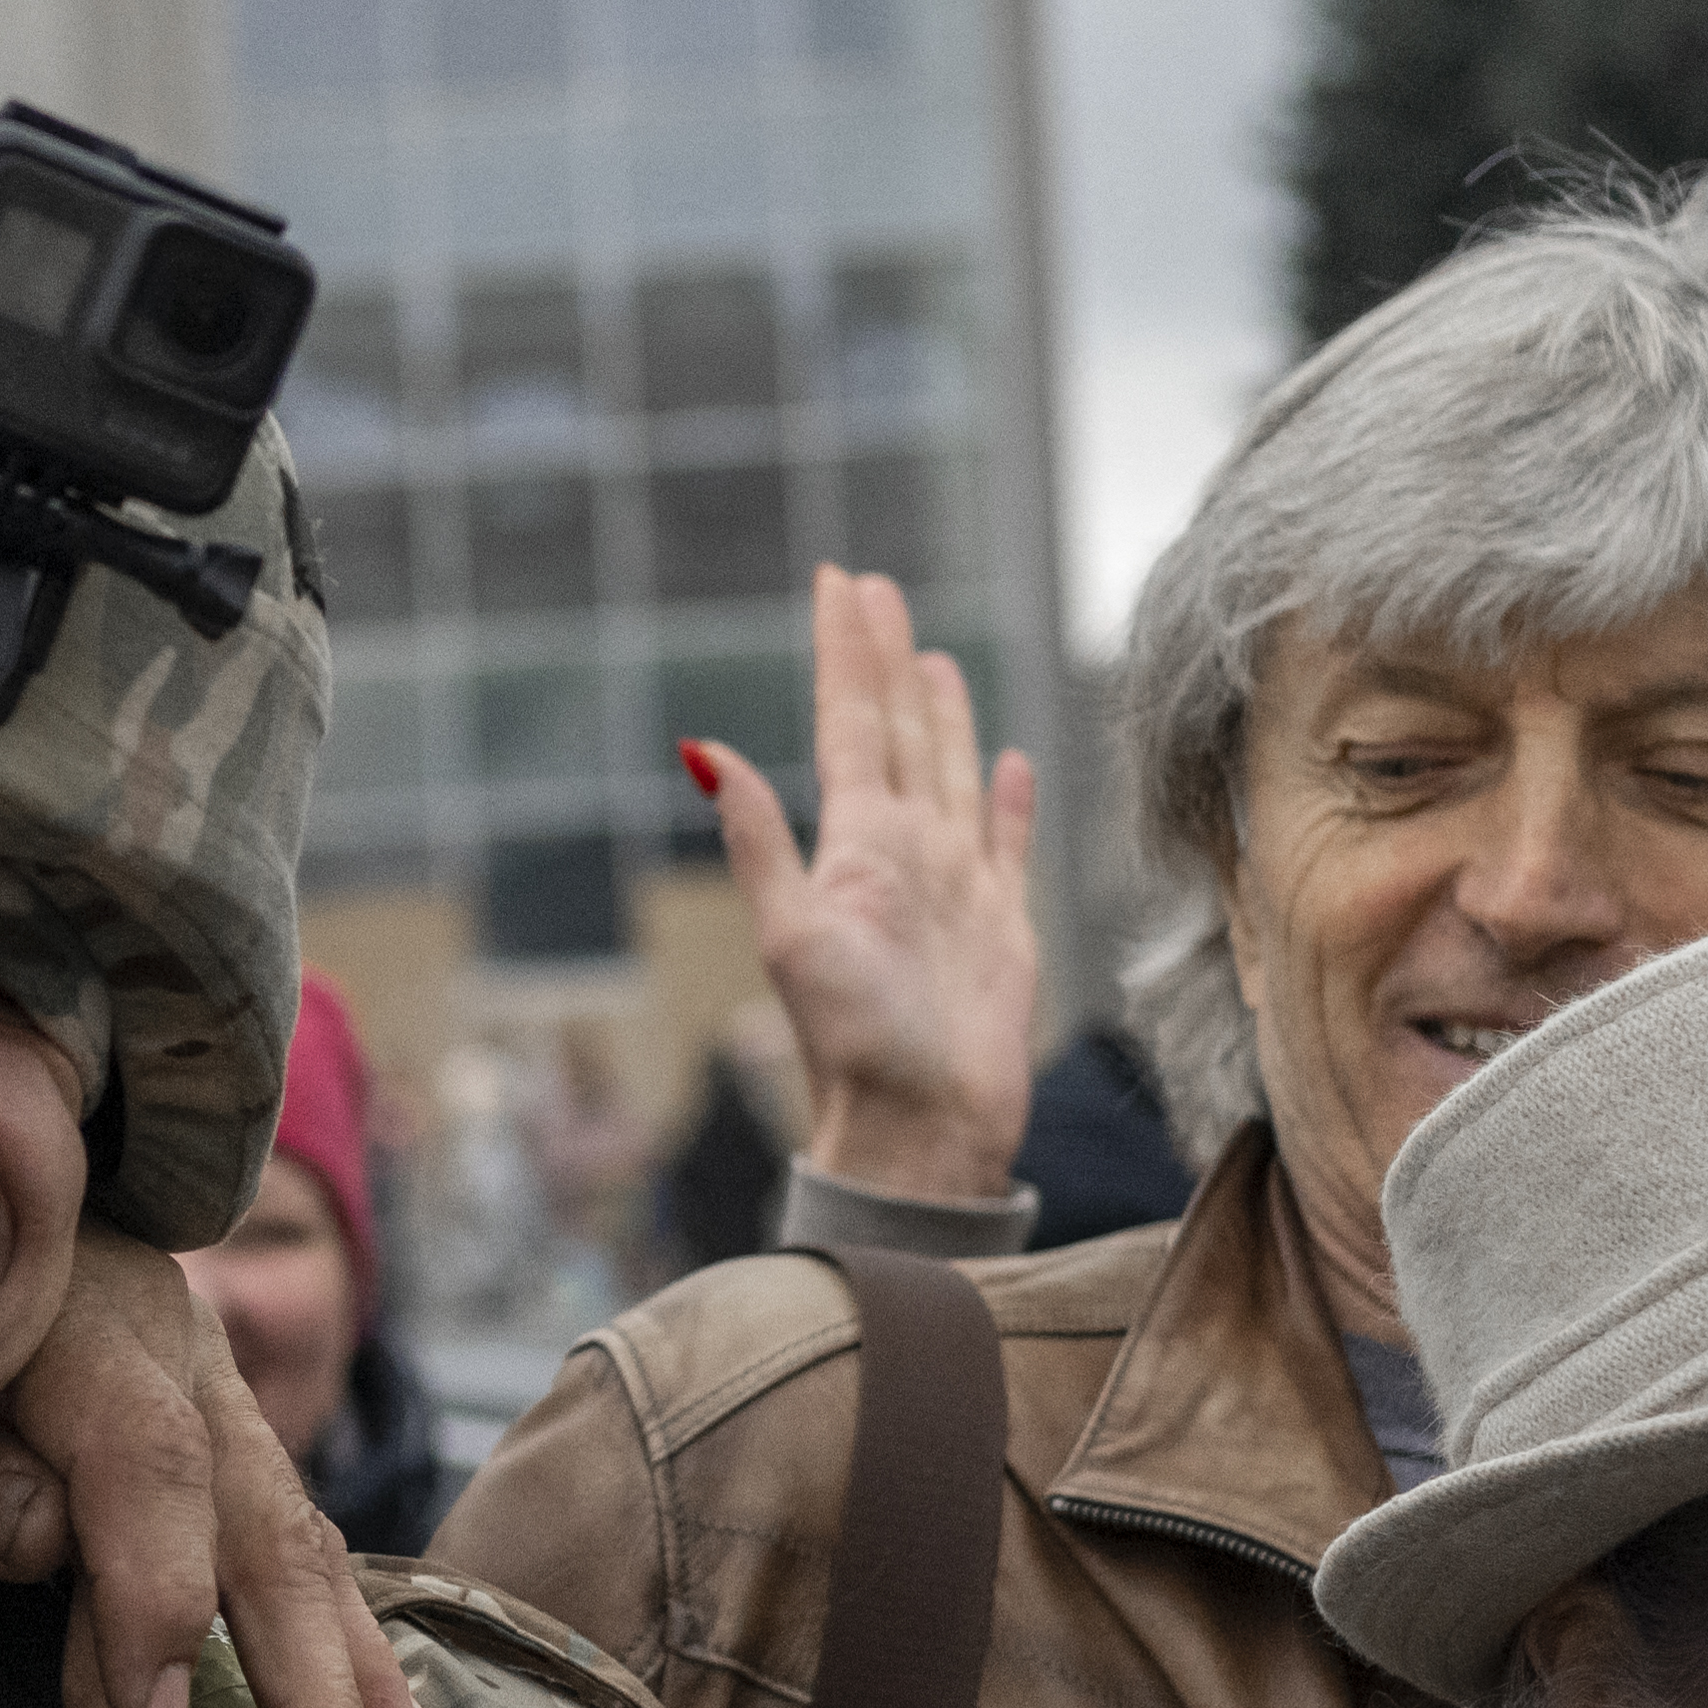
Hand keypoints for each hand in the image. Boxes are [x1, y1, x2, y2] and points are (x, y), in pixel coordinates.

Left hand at [0, 1229, 436, 1707]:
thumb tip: (49, 1544)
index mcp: (85, 1332)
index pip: (146, 1469)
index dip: (156, 1597)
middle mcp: (181, 1360)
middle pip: (257, 1526)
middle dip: (296, 1690)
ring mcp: (223, 1399)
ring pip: (300, 1546)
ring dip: (339, 1688)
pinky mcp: (238, 1443)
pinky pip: (307, 1547)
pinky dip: (351, 1647)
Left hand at [686, 565, 1033, 1209]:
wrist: (921, 1126)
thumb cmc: (854, 1042)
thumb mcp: (791, 933)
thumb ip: (758, 838)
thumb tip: (699, 750)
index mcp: (855, 844)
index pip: (848, 722)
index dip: (845, 652)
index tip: (839, 581)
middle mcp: (904, 852)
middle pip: (897, 730)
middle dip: (887, 658)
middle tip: (877, 588)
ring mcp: (954, 883)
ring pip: (949, 771)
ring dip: (942, 714)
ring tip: (933, 657)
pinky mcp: (1002, 923)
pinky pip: (1008, 841)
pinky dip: (1008, 798)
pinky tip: (1008, 761)